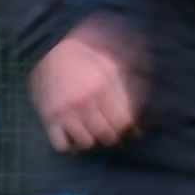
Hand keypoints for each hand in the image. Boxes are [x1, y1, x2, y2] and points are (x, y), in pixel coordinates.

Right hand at [31, 20, 143, 152]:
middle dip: (114, 138)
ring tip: (96, 135)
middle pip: (107, 136)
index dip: (130, 131)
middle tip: (114, 134)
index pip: (123, 123)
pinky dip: (72, 147)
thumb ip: (128, 86)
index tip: (131, 131)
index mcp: (102, 87)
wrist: (50, 47)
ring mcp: (64, 111)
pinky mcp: (49, 118)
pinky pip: (63, 146)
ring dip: (94, 143)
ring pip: (87, 144)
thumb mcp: (111, 64)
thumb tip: (145, 108)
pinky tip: (77, 138)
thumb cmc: (85, 56)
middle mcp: (83, 101)